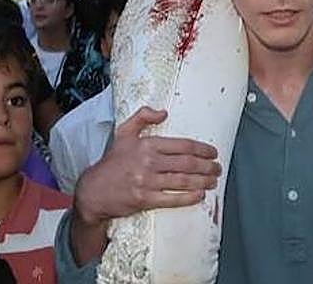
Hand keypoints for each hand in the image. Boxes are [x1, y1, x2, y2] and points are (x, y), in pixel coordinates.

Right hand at [73, 107, 219, 225]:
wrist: (94, 190)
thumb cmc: (112, 162)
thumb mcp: (123, 133)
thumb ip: (142, 117)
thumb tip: (164, 112)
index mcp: (146, 144)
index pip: (182, 145)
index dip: (201, 148)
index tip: (212, 152)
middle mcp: (148, 162)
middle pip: (186, 163)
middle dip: (207, 166)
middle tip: (217, 168)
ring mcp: (147, 182)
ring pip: (183, 181)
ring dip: (202, 181)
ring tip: (213, 181)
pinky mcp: (144, 200)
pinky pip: (172, 199)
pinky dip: (189, 197)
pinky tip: (200, 195)